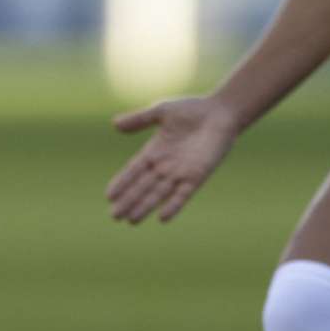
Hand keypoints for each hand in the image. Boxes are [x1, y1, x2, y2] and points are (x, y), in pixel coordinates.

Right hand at [106, 95, 240, 223]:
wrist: (221, 113)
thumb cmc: (192, 110)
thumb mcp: (161, 111)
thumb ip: (139, 119)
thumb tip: (114, 124)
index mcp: (154, 151)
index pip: (133, 170)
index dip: (121, 182)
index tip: (108, 196)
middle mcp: (165, 166)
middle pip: (143, 187)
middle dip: (129, 201)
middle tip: (114, 216)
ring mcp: (181, 172)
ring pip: (159, 194)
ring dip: (145, 207)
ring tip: (130, 221)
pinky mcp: (197, 176)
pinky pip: (183, 194)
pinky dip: (173, 206)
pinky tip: (162, 218)